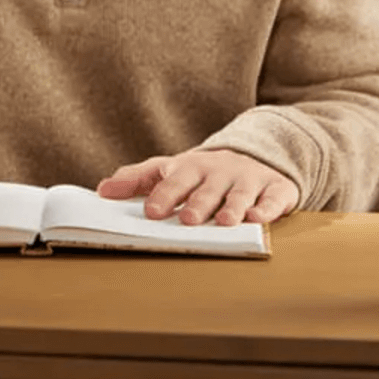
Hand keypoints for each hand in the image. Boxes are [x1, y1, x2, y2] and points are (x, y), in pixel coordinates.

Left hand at [96, 148, 299, 226]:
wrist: (254, 156)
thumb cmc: (204, 173)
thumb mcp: (170, 169)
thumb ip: (137, 179)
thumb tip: (102, 190)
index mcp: (192, 167)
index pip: (174, 180)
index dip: (163, 194)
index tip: (151, 211)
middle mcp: (220, 172)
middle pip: (207, 188)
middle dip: (198, 202)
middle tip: (188, 219)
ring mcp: (249, 179)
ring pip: (240, 193)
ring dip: (232, 207)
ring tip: (224, 222)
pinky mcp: (276, 188)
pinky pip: (274, 198)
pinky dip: (268, 208)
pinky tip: (259, 219)